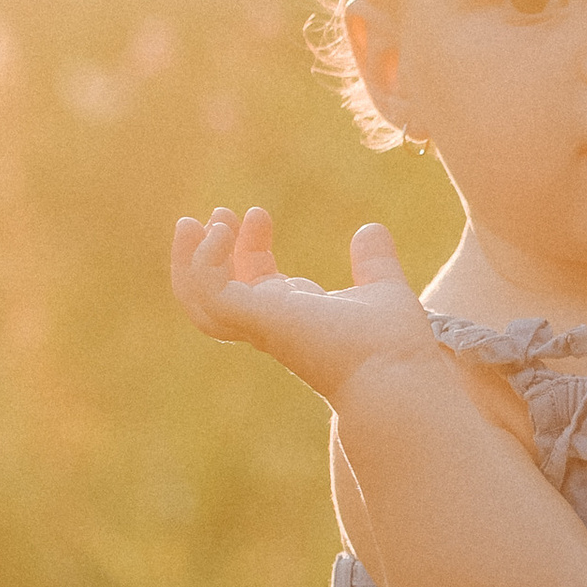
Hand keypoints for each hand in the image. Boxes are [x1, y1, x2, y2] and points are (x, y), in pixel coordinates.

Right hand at [171, 205, 440, 408]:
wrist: (396, 372)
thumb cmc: (392, 346)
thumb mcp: (381, 288)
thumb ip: (374, 261)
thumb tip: (371, 229)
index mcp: (296, 317)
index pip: (257, 282)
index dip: (250, 246)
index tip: (259, 214)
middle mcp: (271, 325)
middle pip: (217, 293)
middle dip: (208, 254)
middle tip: (221, 214)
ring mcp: (258, 325)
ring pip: (198, 300)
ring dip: (190, 259)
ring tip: (192, 222)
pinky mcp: (253, 320)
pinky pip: (208, 291)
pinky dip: (204, 262)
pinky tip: (223, 232)